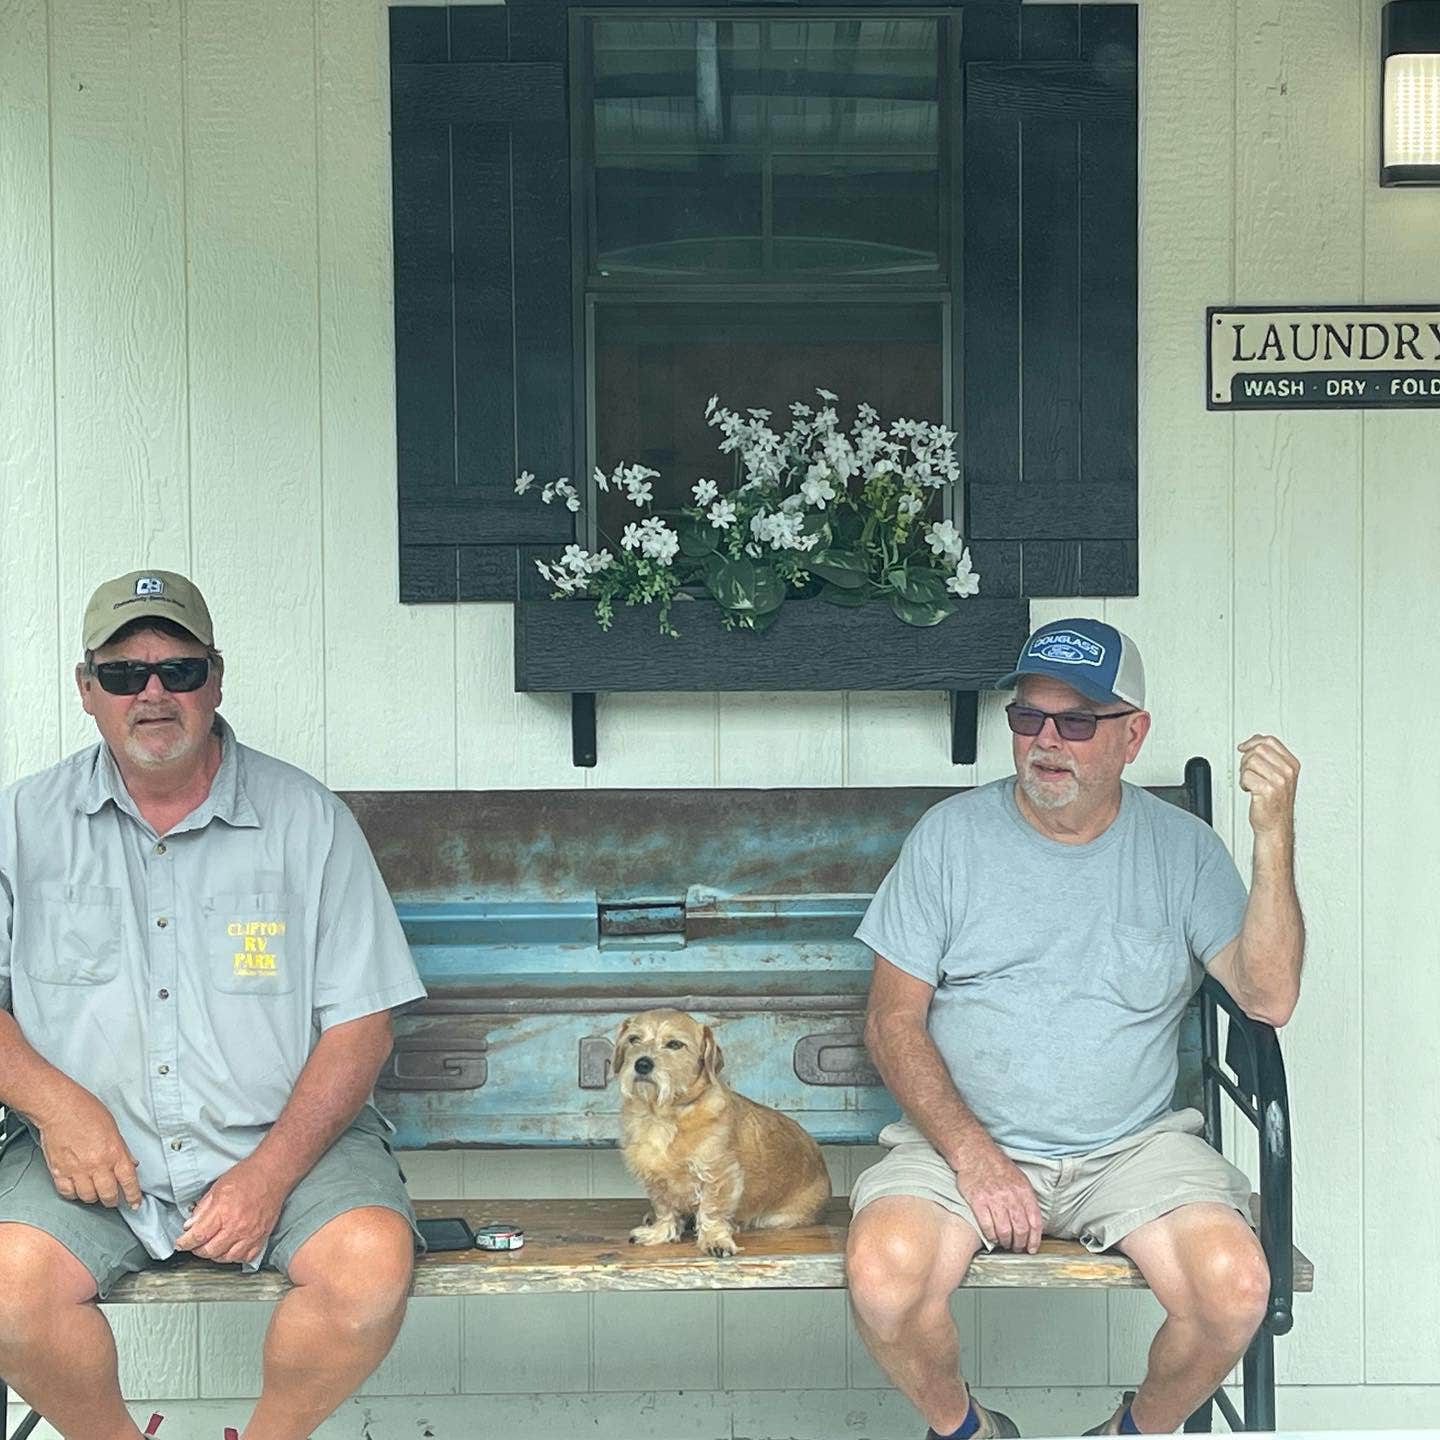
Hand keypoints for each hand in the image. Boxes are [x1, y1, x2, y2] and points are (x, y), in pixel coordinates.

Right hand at [36, 1086, 141, 1208]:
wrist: (59, 1108)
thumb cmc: (87, 1111)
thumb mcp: (113, 1128)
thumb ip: (122, 1149)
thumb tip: (131, 1164)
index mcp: (114, 1152)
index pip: (128, 1180)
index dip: (133, 1195)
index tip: (135, 1204)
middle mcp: (97, 1164)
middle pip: (108, 1194)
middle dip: (113, 1200)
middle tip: (113, 1200)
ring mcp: (77, 1170)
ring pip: (88, 1197)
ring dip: (94, 1197)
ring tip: (96, 1193)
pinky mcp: (59, 1172)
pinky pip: (68, 1193)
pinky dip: (74, 1194)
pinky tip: (77, 1190)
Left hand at [174, 1156, 288, 1264]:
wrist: (274, 1173)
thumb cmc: (247, 1175)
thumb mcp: (218, 1187)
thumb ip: (202, 1208)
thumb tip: (190, 1225)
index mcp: (223, 1212)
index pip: (198, 1236)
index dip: (185, 1243)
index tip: (181, 1243)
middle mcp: (237, 1226)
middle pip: (210, 1251)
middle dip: (198, 1249)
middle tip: (195, 1243)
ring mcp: (251, 1234)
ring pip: (226, 1258)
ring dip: (215, 1254)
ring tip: (212, 1246)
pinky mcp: (262, 1236)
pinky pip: (246, 1257)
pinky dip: (236, 1256)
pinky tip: (231, 1248)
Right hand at [953, 1148, 1042, 1252]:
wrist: (975, 1154)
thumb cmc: (998, 1168)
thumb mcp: (1019, 1179)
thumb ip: (1027, 1199)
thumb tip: (1033, 1222)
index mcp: (1024, 1191)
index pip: (1035, 1221)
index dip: (1035, 1239)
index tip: (1032, 1248)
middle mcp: (1010, 1196)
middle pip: (1020, 1229)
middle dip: (1020, 1244)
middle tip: (1017, 1248)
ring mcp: (993, 1199)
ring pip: (1004, 1231)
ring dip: (1006, 1242)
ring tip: (1005, 1244)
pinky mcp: (978, 1201)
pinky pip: (987, 1226)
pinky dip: (991, 1236)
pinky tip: (992, 1237)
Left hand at [1237, 735, 1299, 837]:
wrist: (1275, 826)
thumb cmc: (1275, 803)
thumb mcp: (1278, 775)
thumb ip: (1269, 757)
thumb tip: (1255, 740)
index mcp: (1292, 764)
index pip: (1270, 741)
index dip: (1253, 741)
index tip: (1243, 747)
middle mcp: (1288, 772)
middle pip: (1258, 749)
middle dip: (1246, 759)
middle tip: (1247, 772)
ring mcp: (1279, 781)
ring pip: (1250, 761)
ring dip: (1244, 772)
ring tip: (1250, 782)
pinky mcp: (1267, 790)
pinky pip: (1246, 776)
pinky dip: (1243, 783)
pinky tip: (1250, 790)